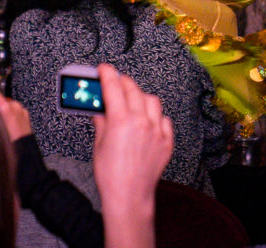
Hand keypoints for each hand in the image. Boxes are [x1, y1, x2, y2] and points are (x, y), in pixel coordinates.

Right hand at [0, 71, 31, 140]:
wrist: (25, 155)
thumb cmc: (8, 146)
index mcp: (3, 108)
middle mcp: (12, 105)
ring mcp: (19, 109)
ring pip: (4, 106)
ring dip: (0, 112)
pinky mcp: (24, 113)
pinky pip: (12, 111)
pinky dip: (8, 116)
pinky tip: (6, 127)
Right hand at [92, 64, 171, 240]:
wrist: (129, 196)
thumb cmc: (111, 175)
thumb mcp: (99, 145)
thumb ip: (101, 122)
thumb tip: (100, 110)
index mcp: (121, 120)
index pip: (114, 86)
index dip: (107, 73)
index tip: (104, 68)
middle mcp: (141, 121)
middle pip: (133, 89)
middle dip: (123, 82)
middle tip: (115, 83)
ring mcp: (156, 130)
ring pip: (151, 101)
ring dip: (140, 97)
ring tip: (131, 102)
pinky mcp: (166, 140)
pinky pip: (164, 119)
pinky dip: (155, 116)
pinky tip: (147, 121)